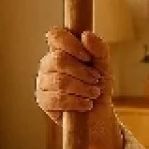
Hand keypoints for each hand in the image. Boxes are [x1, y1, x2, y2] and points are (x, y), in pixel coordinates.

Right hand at [36, 29, 119, 145]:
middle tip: (96, 79)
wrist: (99, 114)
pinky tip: (86, 104)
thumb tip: (86, 35)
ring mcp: (43, 82)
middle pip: (59, 60)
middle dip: (82, 72)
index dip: (71, 44)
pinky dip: (77, 102)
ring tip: (94, 94)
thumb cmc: (98, 86)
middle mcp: (48, 64)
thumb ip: (99, 49)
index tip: (87, 57)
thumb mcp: (104, 66)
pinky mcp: (43, 100)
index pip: (55, 35)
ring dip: (83, 88)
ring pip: (60, 81)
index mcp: (61, 50)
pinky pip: (58, 99)